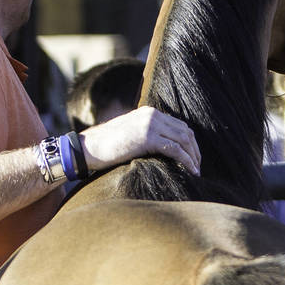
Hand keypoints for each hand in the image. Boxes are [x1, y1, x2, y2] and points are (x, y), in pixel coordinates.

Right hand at [79, 106, 200, 175]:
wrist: (86, 148)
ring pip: (183, 140)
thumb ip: (145, 136)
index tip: (193, 157)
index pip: (178, 125)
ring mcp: (150, 125)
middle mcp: (152, 115)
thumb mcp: (129, 135)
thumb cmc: (105, 147)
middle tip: (198, 166)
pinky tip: (190, 171)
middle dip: (194, 150)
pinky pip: (175, 149)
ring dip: (193, 157)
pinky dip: (186, 161)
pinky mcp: (147, 138)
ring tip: (196, 171)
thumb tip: (161, 151)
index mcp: (149, 113)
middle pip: (184, 131)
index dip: (189, 142)